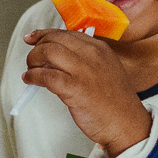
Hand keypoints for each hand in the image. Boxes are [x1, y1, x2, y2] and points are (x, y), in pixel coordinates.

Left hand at [21, 28, 151, 156]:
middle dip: (37, 48)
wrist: (126, 124)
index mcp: (100, 48)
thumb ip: (85, 60)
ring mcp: (83, 70)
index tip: (33, 37)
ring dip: (33, 60)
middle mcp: (92, 54)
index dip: (44, 34)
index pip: (66, 33)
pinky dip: (33, 76)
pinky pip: (46, 75)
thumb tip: (55, 58)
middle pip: (54, 39)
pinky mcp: (75, 88)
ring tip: (31, 71)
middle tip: (31, 59)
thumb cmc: (115, 103)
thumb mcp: (106, 70)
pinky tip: (30, 80)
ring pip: (48, 52)